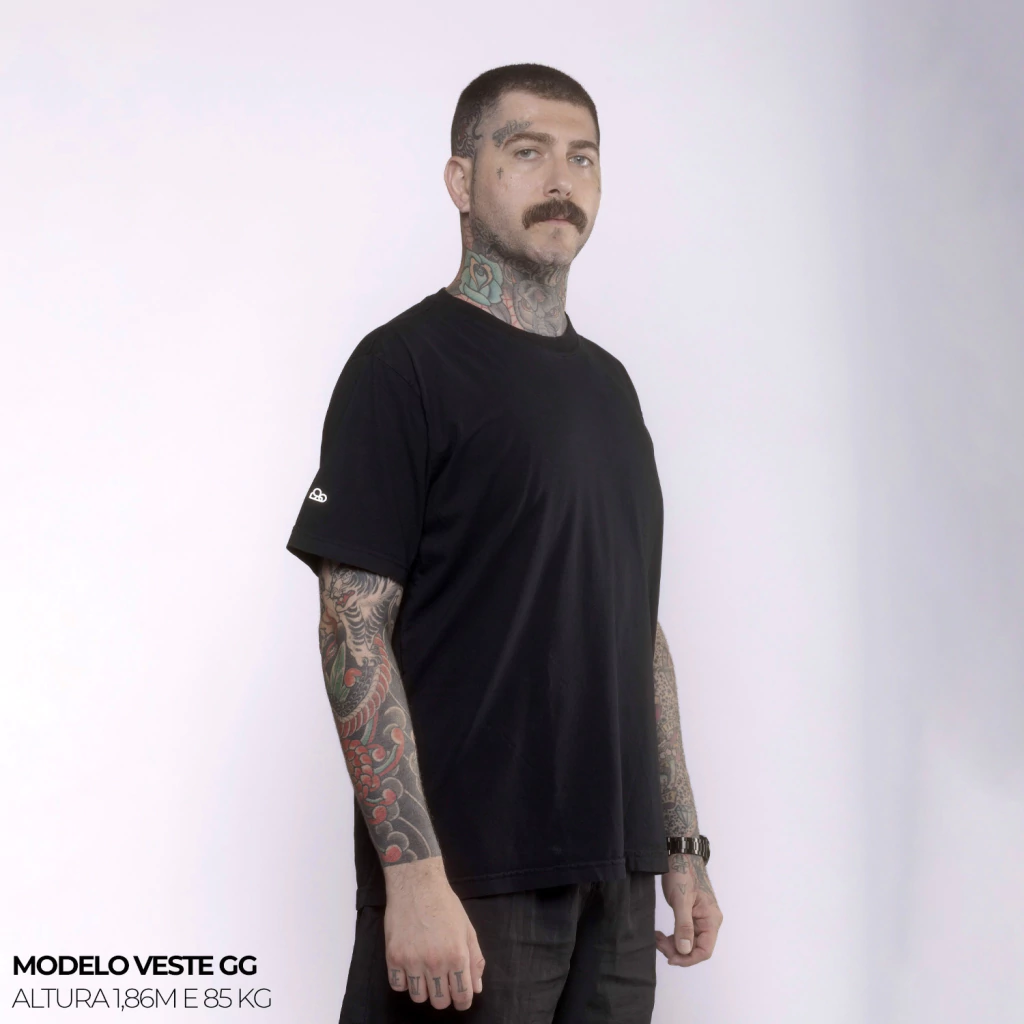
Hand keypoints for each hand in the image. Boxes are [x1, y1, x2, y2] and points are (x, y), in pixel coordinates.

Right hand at [382, 858, 485, 1009]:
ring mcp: (412, 961)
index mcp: (457, 955)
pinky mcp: (393, 957)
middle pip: (440, 1002)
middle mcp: (435, 962)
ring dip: (423, 989)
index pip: (463, 996)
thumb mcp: (467, 929)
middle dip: (444, 996)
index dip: (463, 1001)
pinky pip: (397, 986)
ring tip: (424, 972)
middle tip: (442, 981)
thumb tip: (476, 988)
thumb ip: (475, 960)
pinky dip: (404, 981)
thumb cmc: (445, 904)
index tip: (460, 998)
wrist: (416, 884)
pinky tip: (409, 966)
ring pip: (418, 998)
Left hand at [655, 854, 722, 966]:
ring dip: (673, 944)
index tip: (670, 958)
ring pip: (688, 942)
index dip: (688, 958)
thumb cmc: (682, 873)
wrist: (679, 854)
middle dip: (677, 950)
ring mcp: (700, 918)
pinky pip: (683, 933)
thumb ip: (683, 926)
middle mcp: (709, 921)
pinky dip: (672, 937)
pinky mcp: (690, 914)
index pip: (705, 951)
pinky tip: (660, 934)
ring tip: (657, 938)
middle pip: (695, 948)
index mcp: (711, 920)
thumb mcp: (681, 900)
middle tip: (658, 943)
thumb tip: (684, 951)